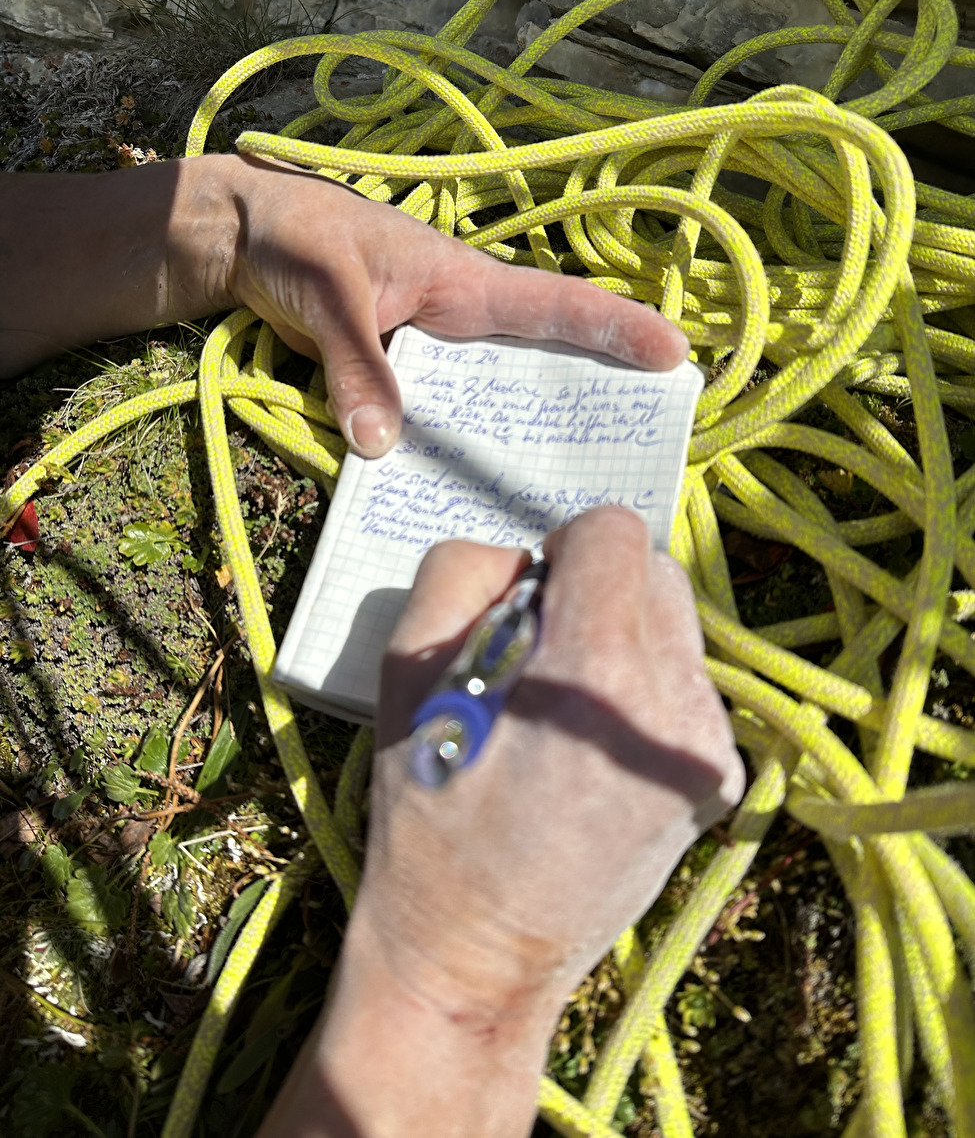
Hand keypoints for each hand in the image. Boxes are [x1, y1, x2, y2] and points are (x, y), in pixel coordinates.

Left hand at [0, 155, 686, 451]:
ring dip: (535, 425)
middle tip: (650, 438)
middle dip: (596, 389)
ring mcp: (435, 347)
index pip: (553, 305)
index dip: (616, 328)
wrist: (237, 235)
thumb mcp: (328, 298)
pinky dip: (468, 440)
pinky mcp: (403, 369)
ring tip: (578, 481)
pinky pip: (447, 410)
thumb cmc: (294, 239)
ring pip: (497, 390)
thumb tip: (382, 448)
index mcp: (462, 283)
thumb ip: (359, 367)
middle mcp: (462, 317)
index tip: (676, 352)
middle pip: (542, 357)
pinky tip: (477, 486)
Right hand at [259, 507, 742, 1137]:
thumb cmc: (427, 815)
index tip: (530, 595)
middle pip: (656, 571)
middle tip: (539, 653)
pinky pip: (685, 685)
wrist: (479, 954)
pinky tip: (592, 747)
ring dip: (623, 636)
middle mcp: (674, 706)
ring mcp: (708, 748)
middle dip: (598, 588)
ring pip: (676, 625)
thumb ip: (462, 574)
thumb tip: (528, 558)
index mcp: (596, 673)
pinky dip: (642, 688)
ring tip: (565, 707)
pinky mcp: (718, 781)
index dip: (562, 546)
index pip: (613, 532)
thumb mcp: (405, 672)